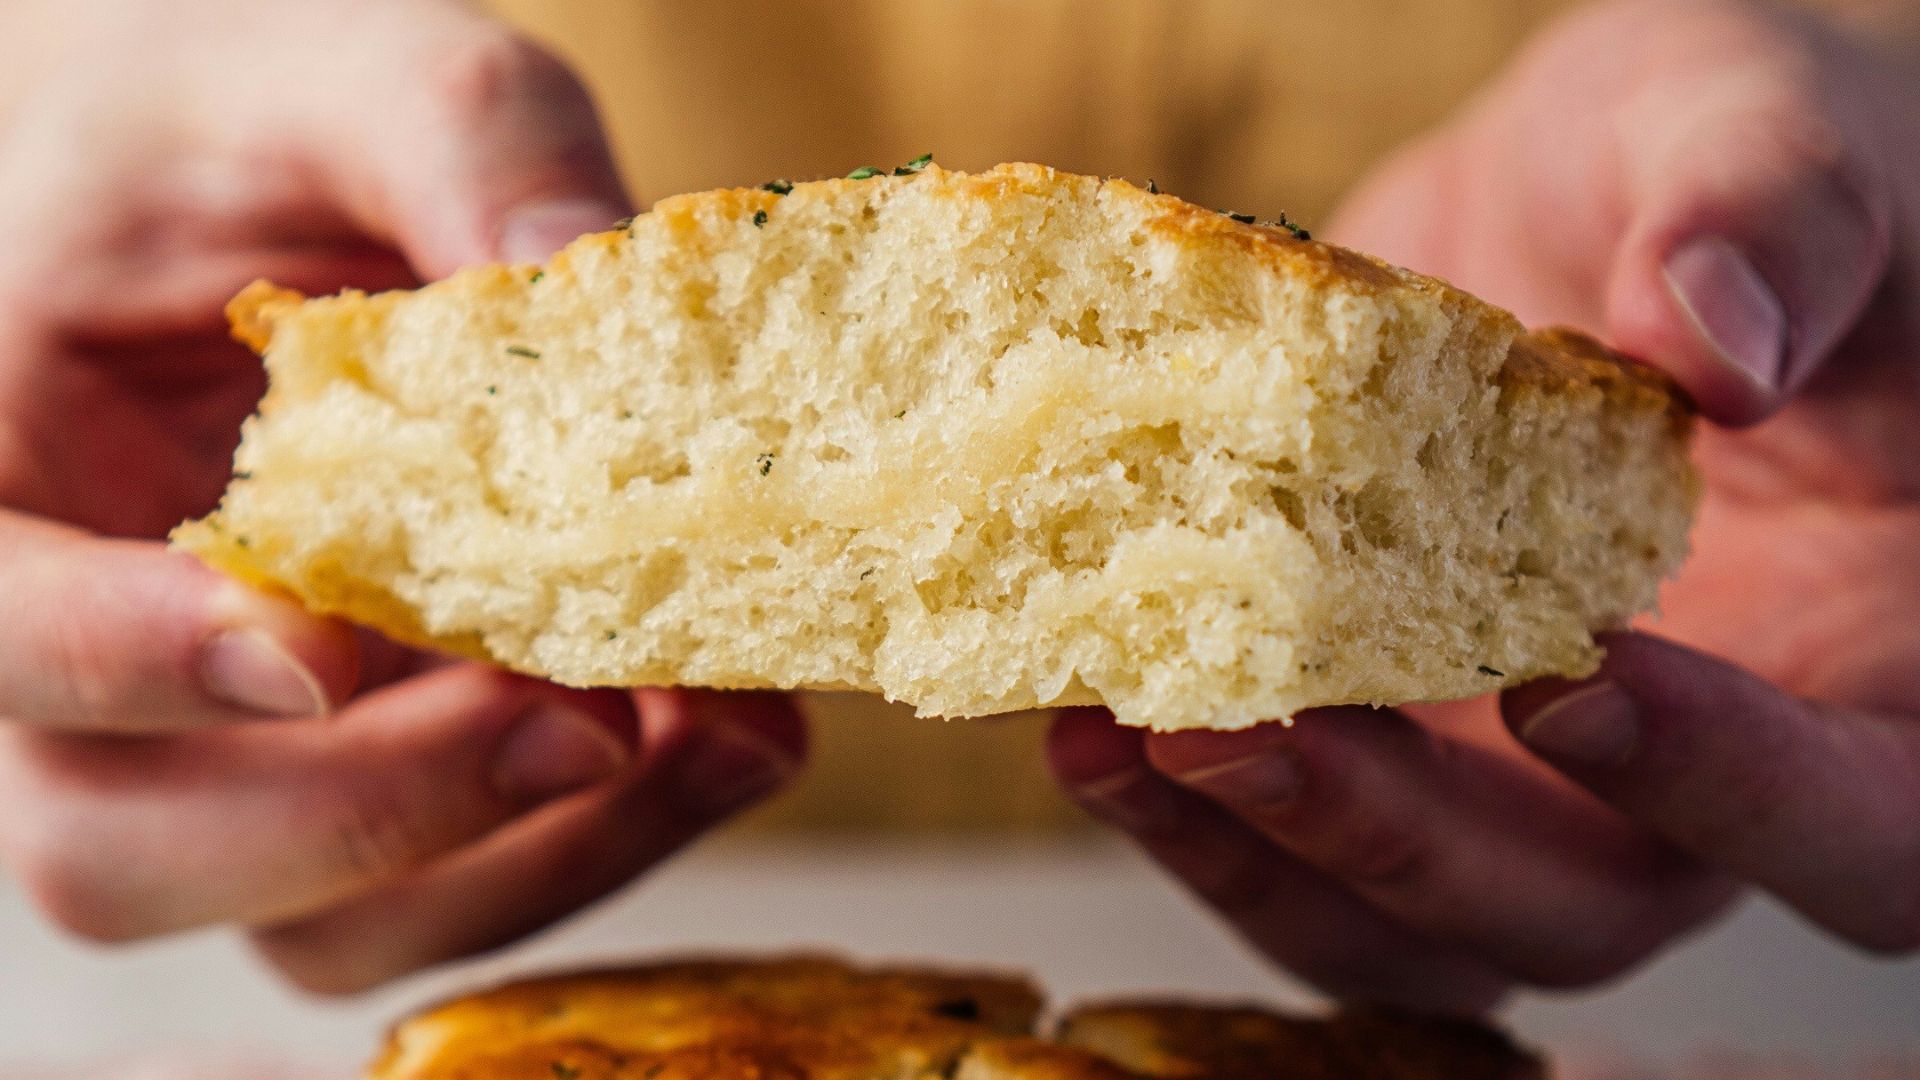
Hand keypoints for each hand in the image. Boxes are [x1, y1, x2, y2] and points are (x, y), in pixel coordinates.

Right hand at [0, 0, 803, 992]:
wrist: (288, 208)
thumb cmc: (267, 136)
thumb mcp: (347, 80)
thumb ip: (454, 141)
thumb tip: (589, 268)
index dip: (126, 664)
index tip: (316, 645)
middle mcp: (94, 667)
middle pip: (134, 850)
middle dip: (376, 813)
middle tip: (586, 721)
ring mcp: (236, 755)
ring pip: (323, 923)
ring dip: (535, 854)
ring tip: (725, 731)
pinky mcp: (381, 784)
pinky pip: (463, 889)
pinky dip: (609, 838)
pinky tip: (738, 730)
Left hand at [1051, 0, 1919, 1011]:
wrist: (1566, 200)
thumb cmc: (1720, 161)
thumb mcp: (1761, 126)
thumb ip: (1775, 217)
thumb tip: (1709, 341)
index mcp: (1874, 659)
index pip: (1856, 814)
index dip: (1732, 792)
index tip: (1572, 681)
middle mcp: (1697, 761)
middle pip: (1588, 906)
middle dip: (1411, 844)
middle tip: (1247, 730)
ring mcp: (1524, 773)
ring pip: (1417, 918)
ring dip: (1265, 851)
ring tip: (1127, 737)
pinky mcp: (1387, 741)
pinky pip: (1295, 846)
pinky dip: (1192, 811)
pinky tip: (1088, 723)